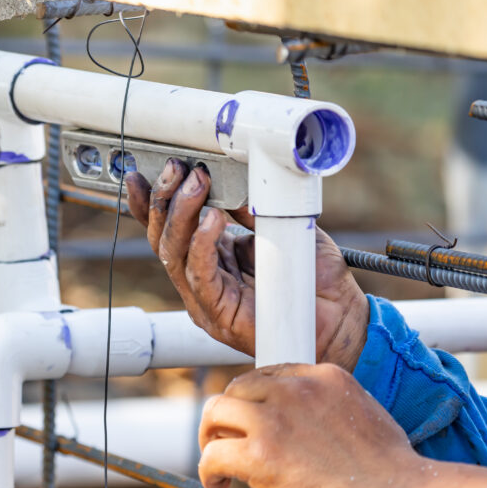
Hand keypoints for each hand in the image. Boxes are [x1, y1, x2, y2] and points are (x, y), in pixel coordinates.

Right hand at [125, 159, 367, 371]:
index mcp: (209, 260)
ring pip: (173, 255)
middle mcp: (201, 281)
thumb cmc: (315, 279)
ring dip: (181, 214)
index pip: (168, 230)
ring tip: (197, 183)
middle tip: (179, 168)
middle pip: (163, 240)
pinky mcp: (219, 314)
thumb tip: (233, 179)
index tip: (143, 172)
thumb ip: (253, 210)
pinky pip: (199, 276)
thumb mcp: (280, 228)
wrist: (343, 319)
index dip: (150, 204)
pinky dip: (201, 245)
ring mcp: (206, 300)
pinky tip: (212, 220)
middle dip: (164, 200)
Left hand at [199, 363, 486, 487]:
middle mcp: (297, 389)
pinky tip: (218, 484)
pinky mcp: (260, 453)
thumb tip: (304, 437)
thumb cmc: (393, 477)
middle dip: (228, 416)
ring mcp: (276, 418)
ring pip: (216, 412)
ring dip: (211, 438)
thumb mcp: (364, 420)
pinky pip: (213, 453)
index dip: (255, 402)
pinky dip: (208, 470)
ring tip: (218, 464)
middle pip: (238, 388)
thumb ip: (329, 416)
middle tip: (227, 444)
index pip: (270, 376)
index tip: (252, 425)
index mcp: (325, 377)